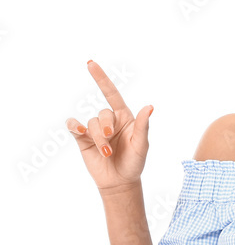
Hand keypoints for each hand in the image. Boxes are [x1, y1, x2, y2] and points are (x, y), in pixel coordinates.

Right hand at [65, 60, 153, 194]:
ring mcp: (95, 129)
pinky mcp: (82, 139)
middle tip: (110, 143)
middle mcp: (109, 121)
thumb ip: (143, 125)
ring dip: (97, 138)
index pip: (112, 94)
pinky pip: (74, 126)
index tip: (90, 63)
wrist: (120, 181)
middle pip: (102, 113)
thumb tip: (150, 107)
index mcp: (125, 117)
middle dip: (106, 128)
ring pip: (91, 123)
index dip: (101, 78)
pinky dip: (75, 126)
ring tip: (106, 152)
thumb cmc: (135, 162)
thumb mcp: (142, 145)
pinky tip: (80, 131)